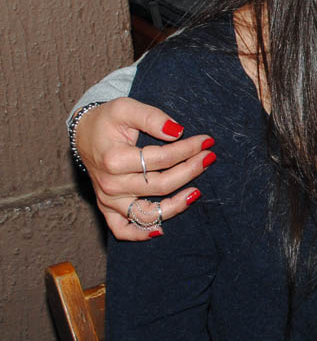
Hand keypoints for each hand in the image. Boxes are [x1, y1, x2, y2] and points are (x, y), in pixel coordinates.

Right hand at [74, 98, 214, 240]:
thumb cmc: (107, 120)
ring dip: (176, 205)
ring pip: (147, 214)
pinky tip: (162, 229)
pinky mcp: (107, 208)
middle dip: (190, 171)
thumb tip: (177, 131)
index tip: (206, 141)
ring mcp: (109, 199)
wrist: (83, 134)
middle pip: (160, 185)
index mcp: (114, 159)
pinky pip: (122, 230)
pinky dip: (141, 233)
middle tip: (209, 157)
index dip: (188, 149)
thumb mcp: (126, 107)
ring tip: (197, 192)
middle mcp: (110, 184)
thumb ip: (152, 117)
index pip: (161, 159)